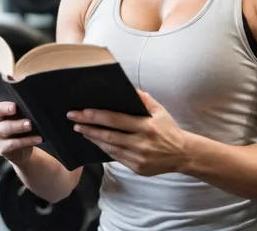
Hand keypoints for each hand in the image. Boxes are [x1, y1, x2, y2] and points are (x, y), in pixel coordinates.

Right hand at [0, 102, 42, 165]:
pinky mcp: (4, 149)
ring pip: (6, 134)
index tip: (14, 107)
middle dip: (16, 123)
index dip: (4, 108)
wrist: (23, 147)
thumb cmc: (23, 125)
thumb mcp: (23, 116)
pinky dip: (27, 141)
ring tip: (31, 128)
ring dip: (20, 130)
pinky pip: (14, 145)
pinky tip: (38, 139)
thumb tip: (36, 104)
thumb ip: (25, 110)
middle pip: (2, 124)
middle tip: (28, 122)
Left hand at [67, 90, 187, 176]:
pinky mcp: (137, 168)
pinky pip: (116, 157)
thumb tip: (129, 88)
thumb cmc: (169, 129)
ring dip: (93, 138)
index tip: (82, 112)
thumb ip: (144, 99)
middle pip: (109, 135)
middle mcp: (141, 143)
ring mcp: (138, 157)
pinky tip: (96, 141)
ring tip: (80, 130)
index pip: (116, 120)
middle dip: (89, 127)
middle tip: (74, 121)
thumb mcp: (160, 111)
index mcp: (146, 126)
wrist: (182, 154)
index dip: (97, 116)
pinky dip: (104, 149)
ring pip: (110, 148)